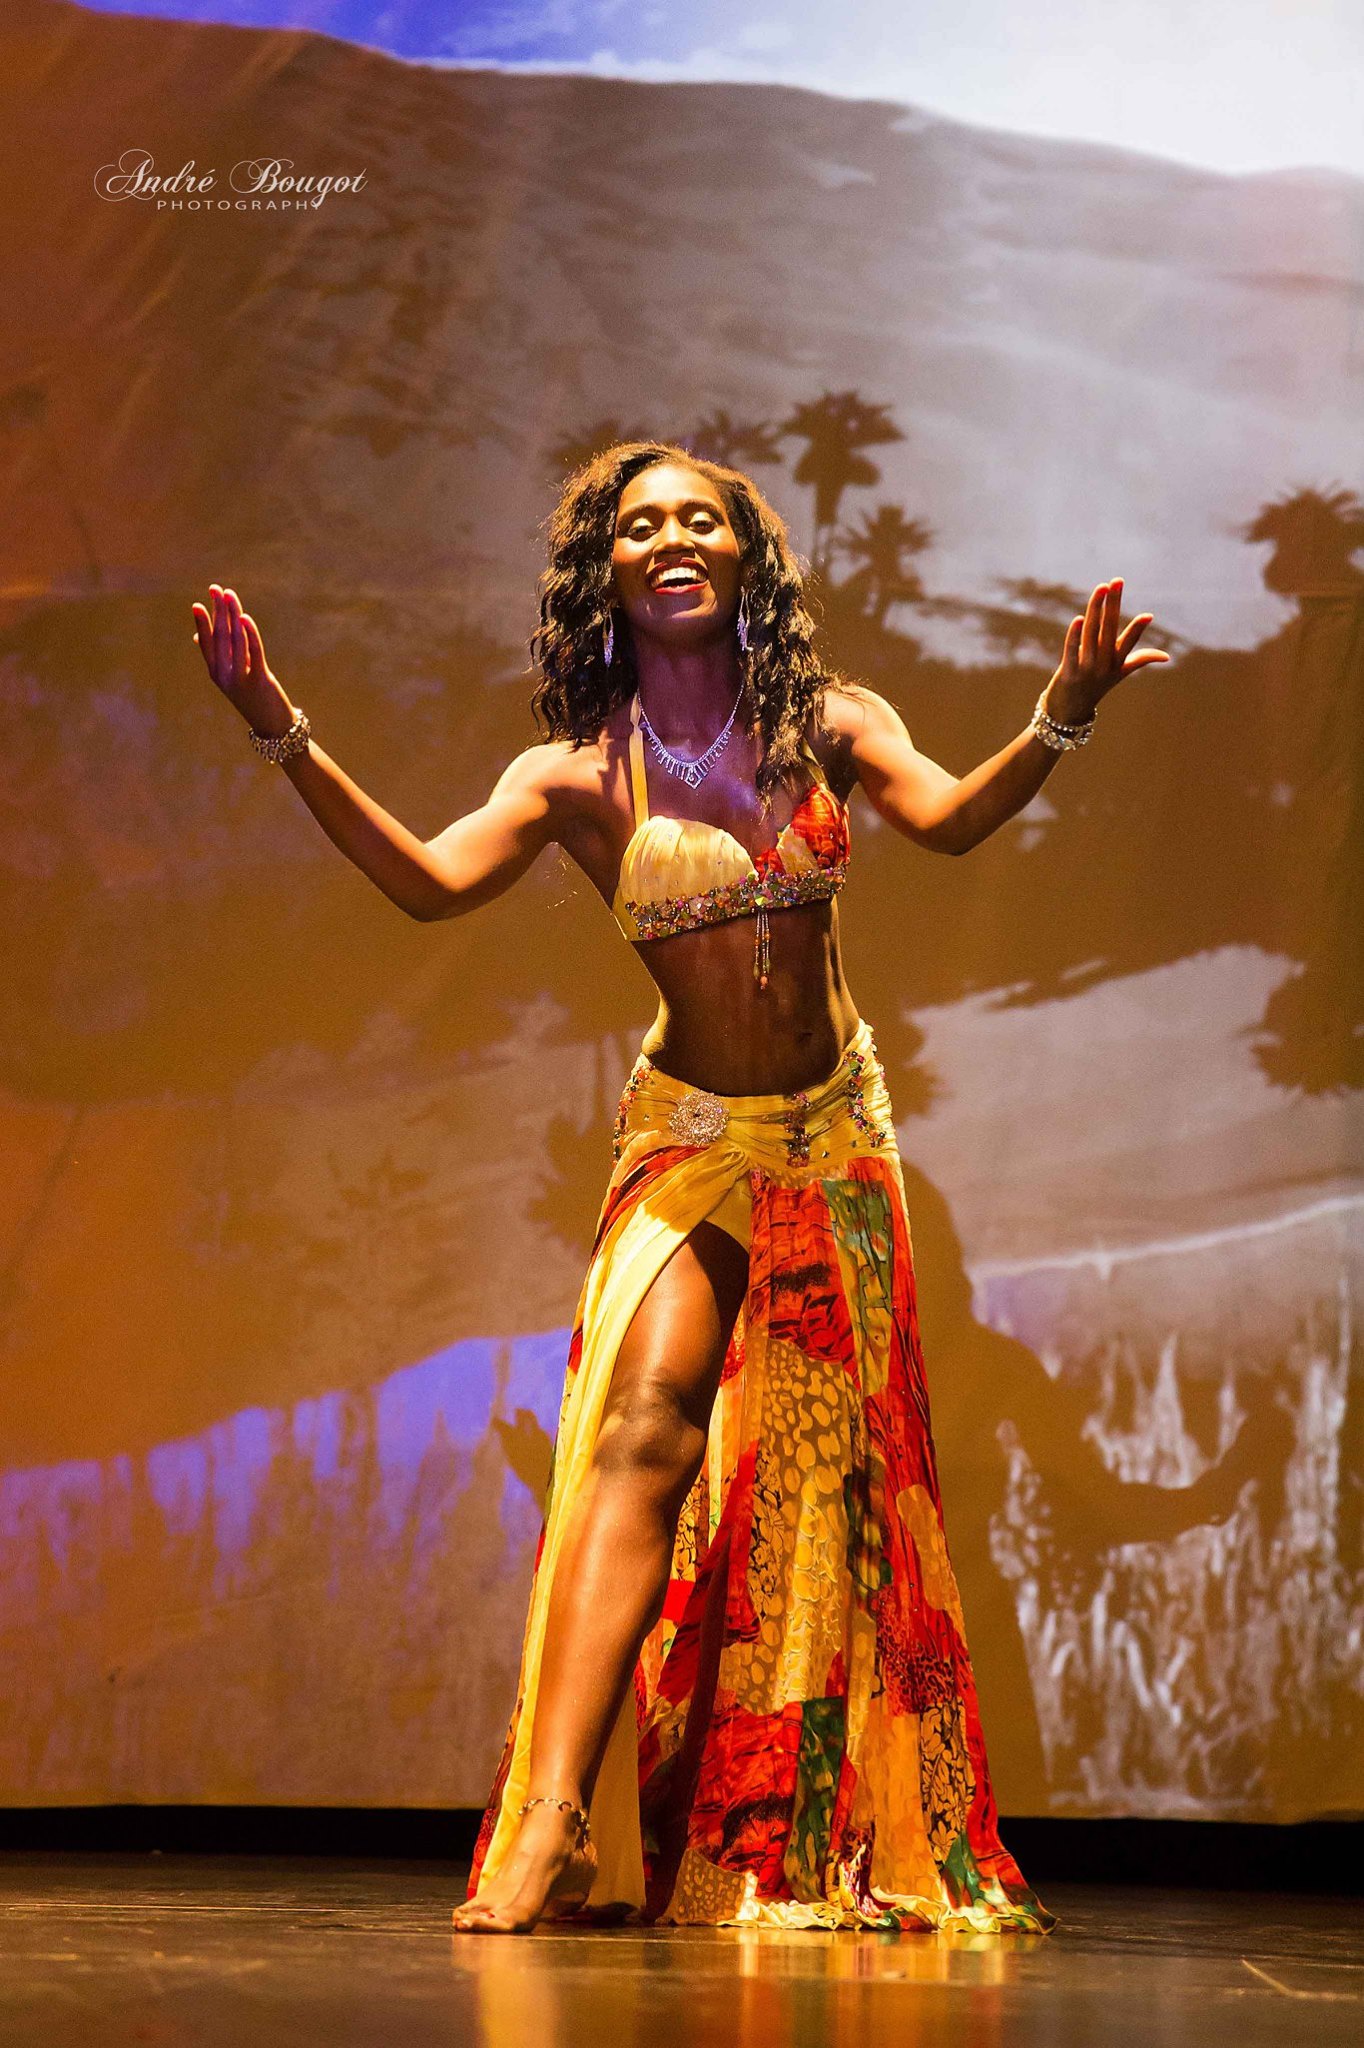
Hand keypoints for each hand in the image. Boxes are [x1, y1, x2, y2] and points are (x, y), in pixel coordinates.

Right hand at [191, 583, 295, 738]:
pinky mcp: (260, 680)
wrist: (273, 727)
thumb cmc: (252, 698)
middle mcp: (225, 676)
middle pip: (220, 637)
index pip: (207, 643)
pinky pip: (254, 652)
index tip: (199, 603)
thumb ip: (218, 657)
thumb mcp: (232, 679)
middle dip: (218, 611)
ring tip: (230, 596)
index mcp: (216, 673)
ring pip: (236, 641)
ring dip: (233, 615)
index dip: (203, 623)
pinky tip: (245, 618)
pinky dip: (250, 634)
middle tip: (216, 589)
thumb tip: (198, 636)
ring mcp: (241, 679)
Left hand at [1044, 578, 1170, 726]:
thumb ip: (1140, 659)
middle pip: (1110, 630)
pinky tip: (1079, 619)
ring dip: (1096, 609)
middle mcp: (1104, 665)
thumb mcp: (1119, 673)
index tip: (1148, 616)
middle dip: (1113, 604)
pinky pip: (1072, 651)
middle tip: (1117, 581)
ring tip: (1101, 588)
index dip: (1138, 629)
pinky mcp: (1068, 674)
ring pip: (1092, 634)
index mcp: (1117, 663)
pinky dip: (1075, 636)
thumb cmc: (1095, 688)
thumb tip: (1166, 656)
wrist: (1069, 714)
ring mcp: (1086, 669)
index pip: (1130, 642)